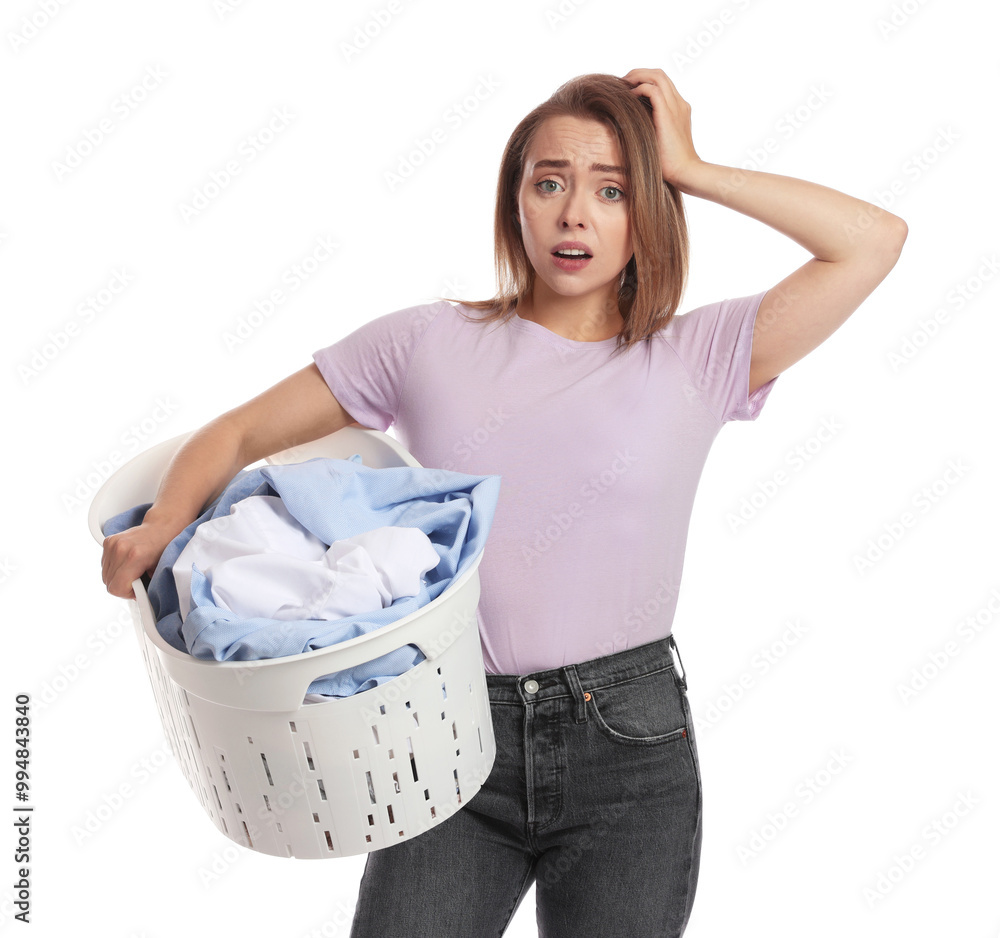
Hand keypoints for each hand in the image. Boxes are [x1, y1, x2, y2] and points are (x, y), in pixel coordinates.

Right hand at [101, 522, 172, 598]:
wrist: (161, 528)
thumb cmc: (164, 547)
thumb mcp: (159, 570)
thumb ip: (147, 586)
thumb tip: (140, 600)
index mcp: (134, 557)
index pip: (116, 587)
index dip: (126, 593)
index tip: (137, 590)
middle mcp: (121, 548)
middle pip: (108, 583)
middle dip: (122, 586)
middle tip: (136, 581)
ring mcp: (112, 543)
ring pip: (105, 574)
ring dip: (117, 578)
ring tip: (132, 571)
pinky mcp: (108, 541)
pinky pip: (104, 564)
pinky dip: (113, 568)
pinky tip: (126, 564)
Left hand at [620, 68, 701, 187]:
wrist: (685, 171)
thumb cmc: (670, 163)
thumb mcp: (659, 139)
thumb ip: (651, 127)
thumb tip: (630, 123)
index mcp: (679, 109)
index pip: (663, 84)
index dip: (645, 80)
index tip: (629, 88)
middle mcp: (679, 103)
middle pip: (660, 74)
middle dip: (639, 73)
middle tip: (623, 81)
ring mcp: (676, 106)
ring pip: (657, 76)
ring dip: (637, 76)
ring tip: (623, 84)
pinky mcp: (668, 113)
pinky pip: (652, 89)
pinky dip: (639, 88)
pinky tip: (629, 97)